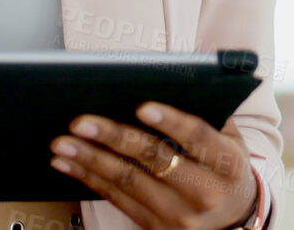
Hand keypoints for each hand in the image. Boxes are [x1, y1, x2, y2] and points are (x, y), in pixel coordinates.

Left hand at [49, 104, 258, 229]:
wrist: (230, 215)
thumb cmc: (222, 165)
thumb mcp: (229, 138)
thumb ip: (206, 113)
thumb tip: (166, 79)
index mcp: (227, 164)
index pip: (198, 138)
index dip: (171, 121)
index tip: (142, 106)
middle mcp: (204, 192)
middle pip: (156, 159)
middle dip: (115, 137)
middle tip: (82, 121)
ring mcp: (178, 215)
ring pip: (128, 180)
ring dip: (91, 159)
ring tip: (63, 141)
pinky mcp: (155, 226)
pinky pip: (116, 198)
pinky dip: (88, 178)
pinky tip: (67, 162)